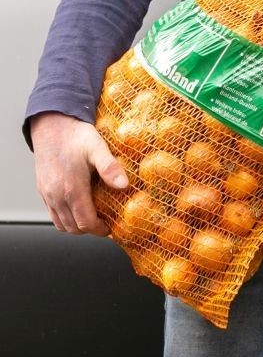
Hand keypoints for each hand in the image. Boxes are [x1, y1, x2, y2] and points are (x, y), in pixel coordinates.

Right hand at [30, 112, 127, 236]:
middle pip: (73, 227)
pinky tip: (78, 208)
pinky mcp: (43, 190)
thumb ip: (110, 167)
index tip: (112, 228)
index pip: (85, 222)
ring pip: (61, 224)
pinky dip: (65, 218)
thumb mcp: (98, 148)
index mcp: (72, 189)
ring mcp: (48, 194)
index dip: (100, 230)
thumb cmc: (77, 136)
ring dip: (77, 226)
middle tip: (106, 224)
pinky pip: (53, 214)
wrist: (52, 126)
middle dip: (90, 230)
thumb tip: (125, 186)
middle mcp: (57, 196)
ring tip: (94, 218)